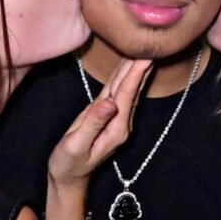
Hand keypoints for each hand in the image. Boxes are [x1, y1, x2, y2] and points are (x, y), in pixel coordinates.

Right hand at [48, 59, 151, 186]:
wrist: (68, 176)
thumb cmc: (68, 163)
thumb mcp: (76, 145)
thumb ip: (92, 123)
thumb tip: (108, 103)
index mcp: (116, 128)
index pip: (127, 96)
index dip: (135, 75)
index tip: (145, 56)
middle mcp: (121, 122)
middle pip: (132, 89)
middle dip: (141, 66)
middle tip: (152, 45)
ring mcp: (116, 118)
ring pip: (127, 88)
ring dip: (135, 69)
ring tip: (143, 49)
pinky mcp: (108, 115)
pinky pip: (118, 91)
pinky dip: (124, 76)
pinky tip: (128, 66)